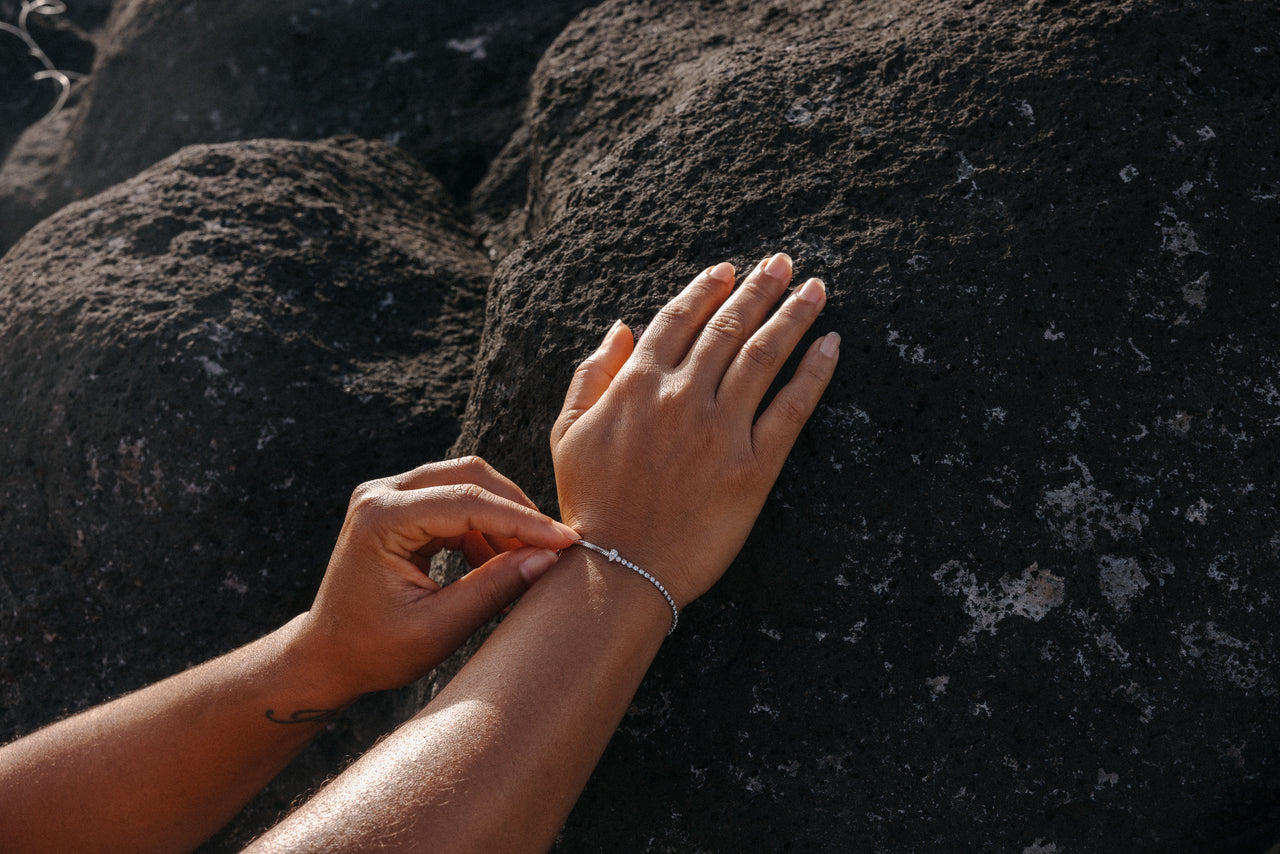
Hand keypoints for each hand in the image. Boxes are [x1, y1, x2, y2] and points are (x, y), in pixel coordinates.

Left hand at [294, 457, 578, 701]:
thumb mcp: (437, 629)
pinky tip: (500, 562)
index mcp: (381, 518)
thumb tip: (547, 559)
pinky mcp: (400, 506)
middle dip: (516, 510)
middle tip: (553, 547)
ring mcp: (388, 495)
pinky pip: (455, 500)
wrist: (327, 655)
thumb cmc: (373, 650)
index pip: (467, 502)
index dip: (522, 521)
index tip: (565, 541)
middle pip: (469, 476)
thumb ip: (492, 590)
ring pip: (466, 483)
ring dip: (502, 518)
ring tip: (528, 562)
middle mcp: (381, 493)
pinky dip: (484, 527)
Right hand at [550, 253, 838, 609]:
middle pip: (729, 327)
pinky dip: (814, 372)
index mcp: (636, 384)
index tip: (729, 269)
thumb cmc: (589, 505)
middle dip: (759, 288)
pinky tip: (830, 345)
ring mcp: (721, 429)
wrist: (619, 570)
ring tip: (815, 288)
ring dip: (793, 315)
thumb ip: (592, 376)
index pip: (679, 320)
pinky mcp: (753, 466)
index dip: (707, 289)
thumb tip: (622, 328)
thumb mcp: (568, 433)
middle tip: (783, 262)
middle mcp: (682, 396)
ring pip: (764, 355)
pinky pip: (791, 407)